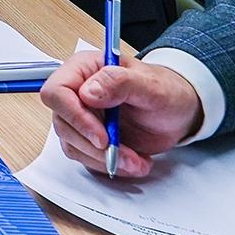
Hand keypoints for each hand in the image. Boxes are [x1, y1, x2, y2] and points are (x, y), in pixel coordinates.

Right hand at [39, 50, 203, 178]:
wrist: (177, 112)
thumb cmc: (166, 91)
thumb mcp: (150, 85)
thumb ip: (119, 82)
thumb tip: (88, 93)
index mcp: (83, 70)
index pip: (57, 92)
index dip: (74, 117)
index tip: (101, 137)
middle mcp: (76, 92)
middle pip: (63, 123)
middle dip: (94, 146)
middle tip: (126, 155)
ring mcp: (81, 116)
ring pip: (72, 144)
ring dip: (103, 159)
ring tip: (136, 160)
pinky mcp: (88, 137)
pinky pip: (85, 157)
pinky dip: (108, 165)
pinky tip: (133, 161)